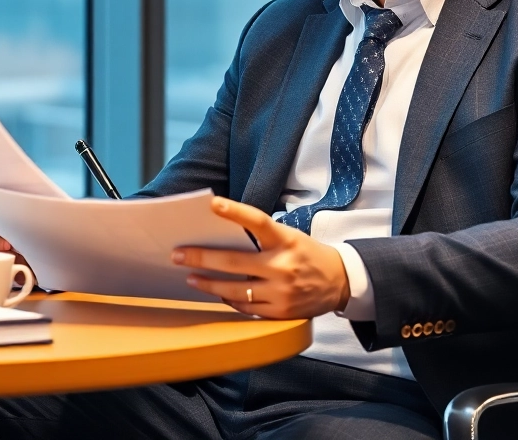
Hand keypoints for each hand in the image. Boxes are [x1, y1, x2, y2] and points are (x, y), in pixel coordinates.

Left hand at [172, 197, 349, 318]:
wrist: (340, 282)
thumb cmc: (306, 254)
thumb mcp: (290, 237)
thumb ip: (262, 238)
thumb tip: (219, 236)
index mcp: (286, 240)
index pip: (259, 221)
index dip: (236, 212)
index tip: (213, 204)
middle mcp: (283, 266)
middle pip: (235, 262)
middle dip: (201, 258)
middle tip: (177, 255)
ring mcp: (282, 292)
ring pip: (234, 289)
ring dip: (208, 283)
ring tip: (190, 277)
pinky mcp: (281, 312)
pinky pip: (245, 307)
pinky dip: (229, 299)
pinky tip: (217, 292)